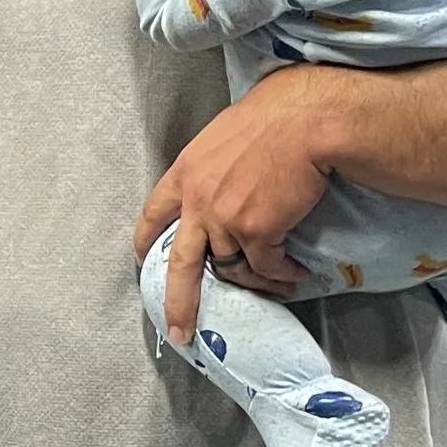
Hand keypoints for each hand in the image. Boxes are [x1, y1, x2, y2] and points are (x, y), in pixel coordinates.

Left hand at [135, 68, 333, 340]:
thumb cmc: (273, 116)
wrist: (304, 121)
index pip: (154, 214)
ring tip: (278, 287)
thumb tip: (224, 185)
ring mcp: (224, 219)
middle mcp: (197, 201)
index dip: (146, 240)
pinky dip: (280, 275)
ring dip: (256, 282)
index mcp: (185, 173)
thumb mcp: (224, 137)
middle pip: (179, 264)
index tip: (141, 259)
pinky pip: (265, 267)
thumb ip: (214, 167)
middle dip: (178, 303)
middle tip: (178, 330)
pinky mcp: (255, 232)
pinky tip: (294, 275)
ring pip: (233, 268)